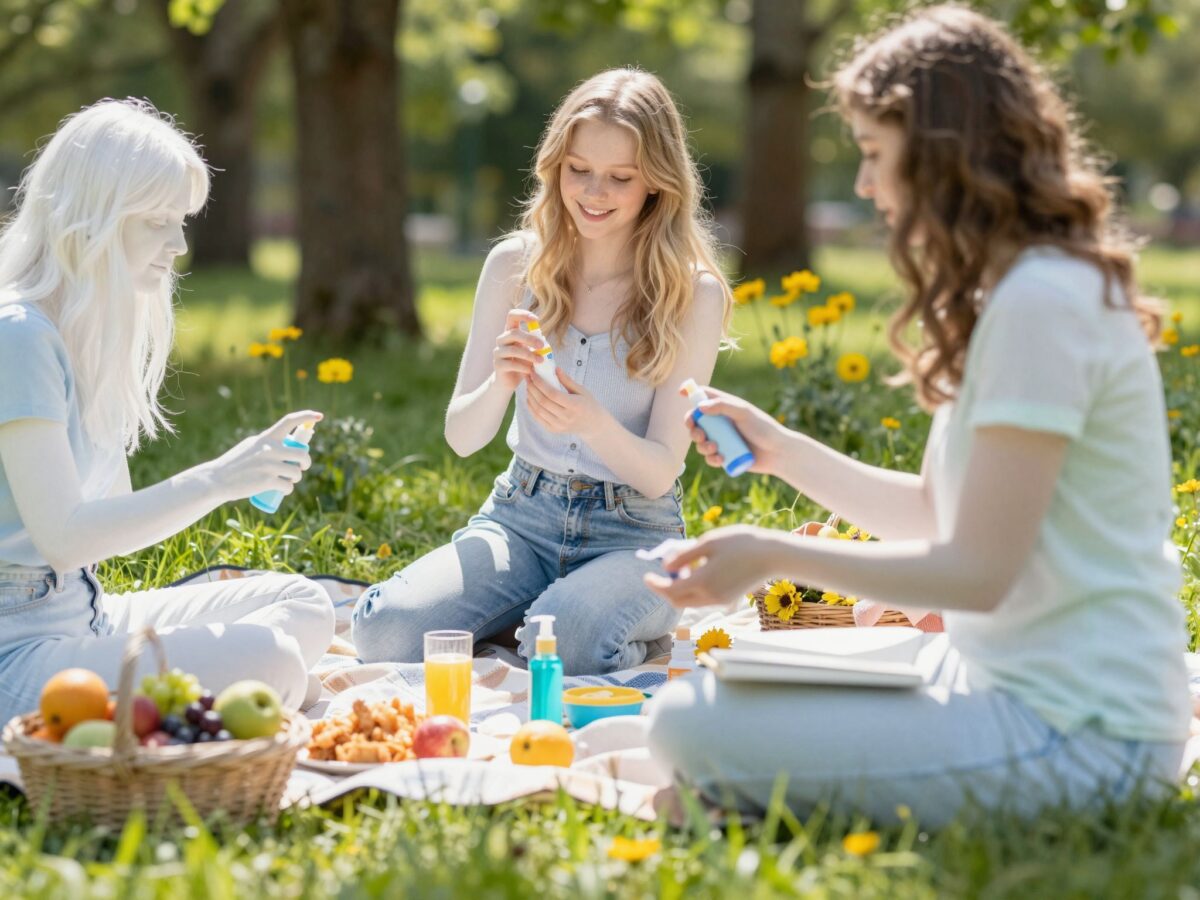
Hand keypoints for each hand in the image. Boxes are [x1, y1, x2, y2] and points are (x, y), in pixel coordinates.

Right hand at [203, 410, 321, 501]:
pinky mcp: (267, 481)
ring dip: (295, 479)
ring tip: (288, 481)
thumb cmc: (235, 464)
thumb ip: (268, 443)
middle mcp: (269, 449)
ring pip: (296, 473)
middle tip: (301, 467)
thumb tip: (290, 444)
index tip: (319, 416)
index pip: (289, 421)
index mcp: (266, 437)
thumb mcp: (250, 447)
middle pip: (302, 454)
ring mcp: (269, 465)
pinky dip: (288, 490)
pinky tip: (283, 490)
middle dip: (305, 462)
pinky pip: (288, 486)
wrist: (216, 480)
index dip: (306, 417)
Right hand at [492, 309, 544, 392]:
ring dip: (529, 355)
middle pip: (513, 333)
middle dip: (530, 339)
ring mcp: (498, 352)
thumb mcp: (530, 351)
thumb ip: (536, 344)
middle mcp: (502, 340)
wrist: (509, 381)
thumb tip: (544, 341)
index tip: (536, 319)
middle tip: (542, 346)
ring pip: (513, 350)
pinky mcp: (498, 365)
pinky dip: (523, 367)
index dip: (522, 314)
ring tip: (541, 360)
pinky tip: (531, 370)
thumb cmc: (522, 363)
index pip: (511, 316)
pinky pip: (511, 364)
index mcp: (510, 332)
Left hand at [525, 367, 607, 437]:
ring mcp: (559, 425)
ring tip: (528, 385)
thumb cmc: (589, 404)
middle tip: (527, 377)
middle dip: (532, 387)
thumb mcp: (582, 390)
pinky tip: (530, 397)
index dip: (540, 383)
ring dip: (530, 396)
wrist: (593, 425)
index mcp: (574, 405)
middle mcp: (566, 417)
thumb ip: (567, 380)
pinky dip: (531, 407)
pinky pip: (538, 418)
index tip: (533, 373)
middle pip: (543, 401)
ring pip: (538, 410)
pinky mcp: (553, 430)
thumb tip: (555, 368)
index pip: (552, 394)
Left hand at [644, 524, 784, 608]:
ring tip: (683, 566)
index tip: (646, 576)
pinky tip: (698, 570)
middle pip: (678, 601)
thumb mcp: (708, 543)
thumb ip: (684, 556)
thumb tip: (666, 566)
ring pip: (690, 601)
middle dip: (665, 589)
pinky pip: (703, 598)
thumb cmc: (741, 543)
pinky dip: (694, 588)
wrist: (773, 555)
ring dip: (680, 588)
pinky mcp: (728, 599)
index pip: (669, 590)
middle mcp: (710, 596)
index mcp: (703, 582)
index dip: (655, 585)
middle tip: (661, 573)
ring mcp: (720, 600)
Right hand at [684, 386, 786, 476]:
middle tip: (698, 433)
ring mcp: (722, 439)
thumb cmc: (764, 428)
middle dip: (692, 428)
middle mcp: (721, 422)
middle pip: (696, 422)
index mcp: (725, 407)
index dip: (691, 393)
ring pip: (700, 442)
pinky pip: (710, 457)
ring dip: (702, 446)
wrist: (778, 453)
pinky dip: (711, 458)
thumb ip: (723, 406)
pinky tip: (720, 459)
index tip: (680, 393)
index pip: (704, 396)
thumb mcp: (744, 413)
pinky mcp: (725, 455)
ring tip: (714, 448)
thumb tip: (699, 407)